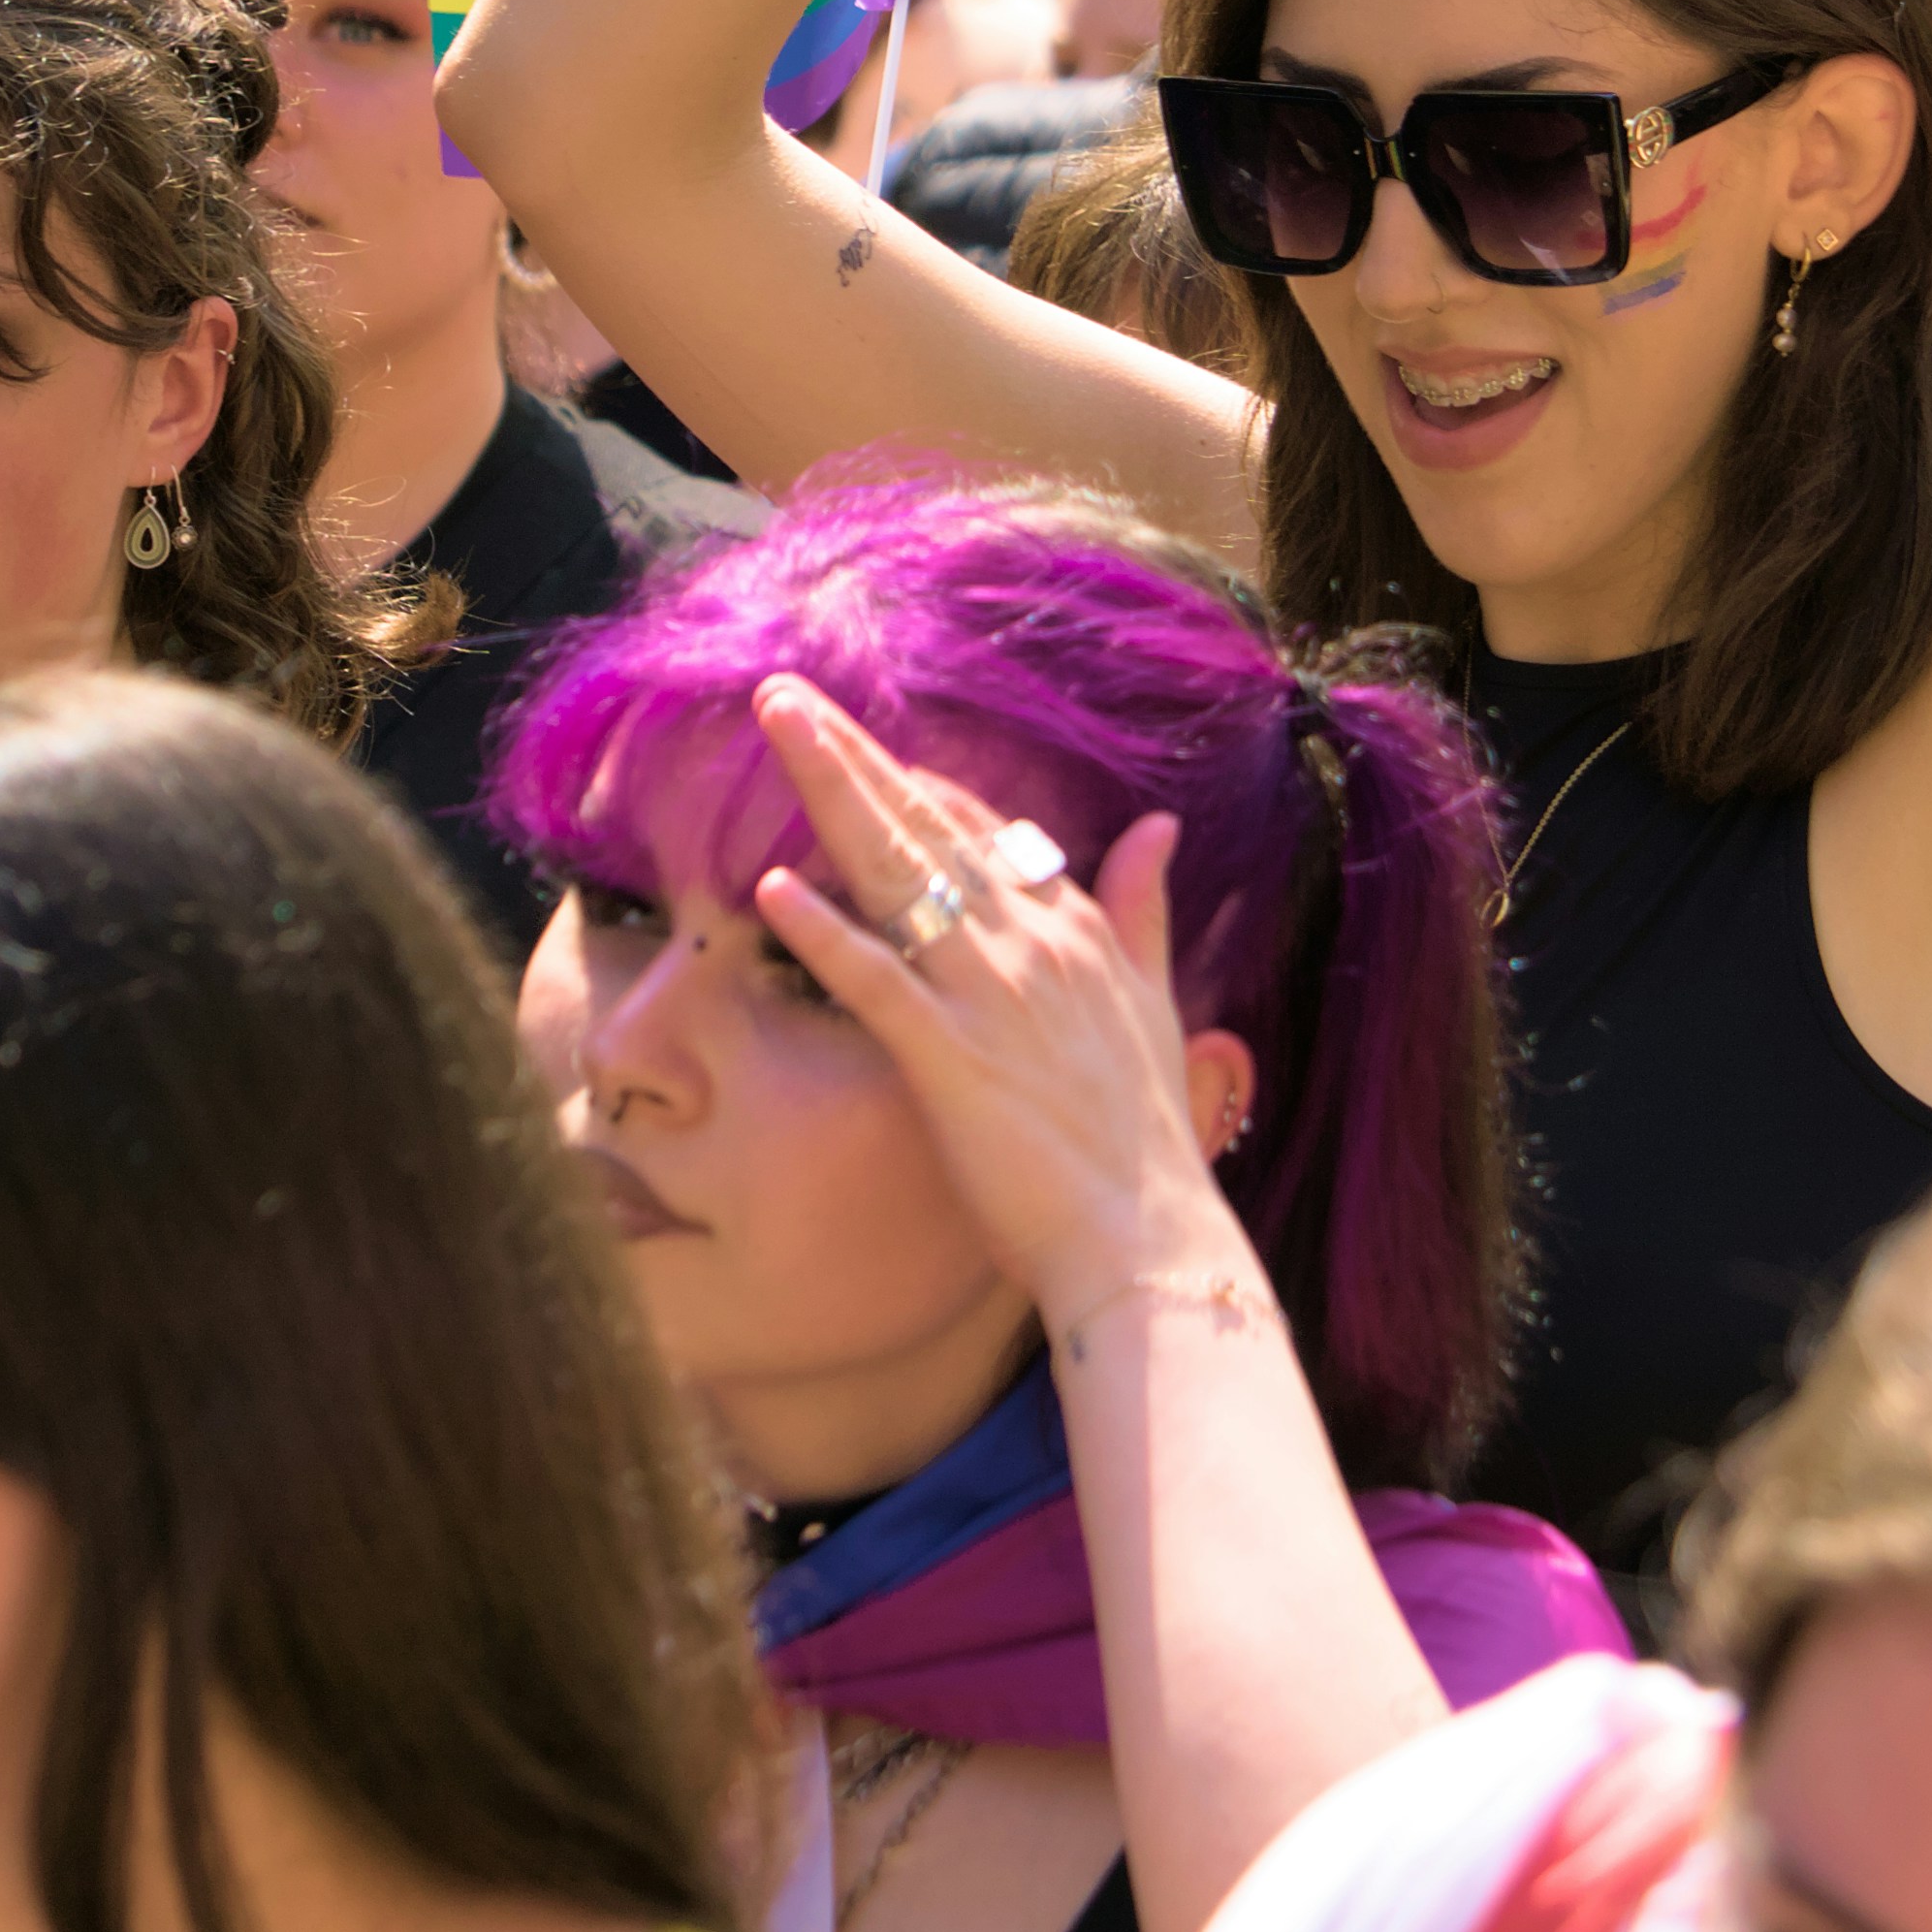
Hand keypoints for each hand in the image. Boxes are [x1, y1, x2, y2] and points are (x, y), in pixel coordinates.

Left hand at [740, 675, 1253, 1330]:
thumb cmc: (1141, 1138)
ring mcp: (990, 995)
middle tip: (781, 692)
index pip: (981, 826)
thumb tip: (1160, 826)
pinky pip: (876, 980)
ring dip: (830, 793)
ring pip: (895, 871)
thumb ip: (1145, 909)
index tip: (850, 734)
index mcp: (1075, 928)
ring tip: (774, 728)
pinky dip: (825, 931)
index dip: (910, 778)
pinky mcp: (949, 1058)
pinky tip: (771, 887)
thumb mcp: (1153, 1002)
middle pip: (926, 824)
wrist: (1147, 1239)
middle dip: (850, 753)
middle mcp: (1031, 942)